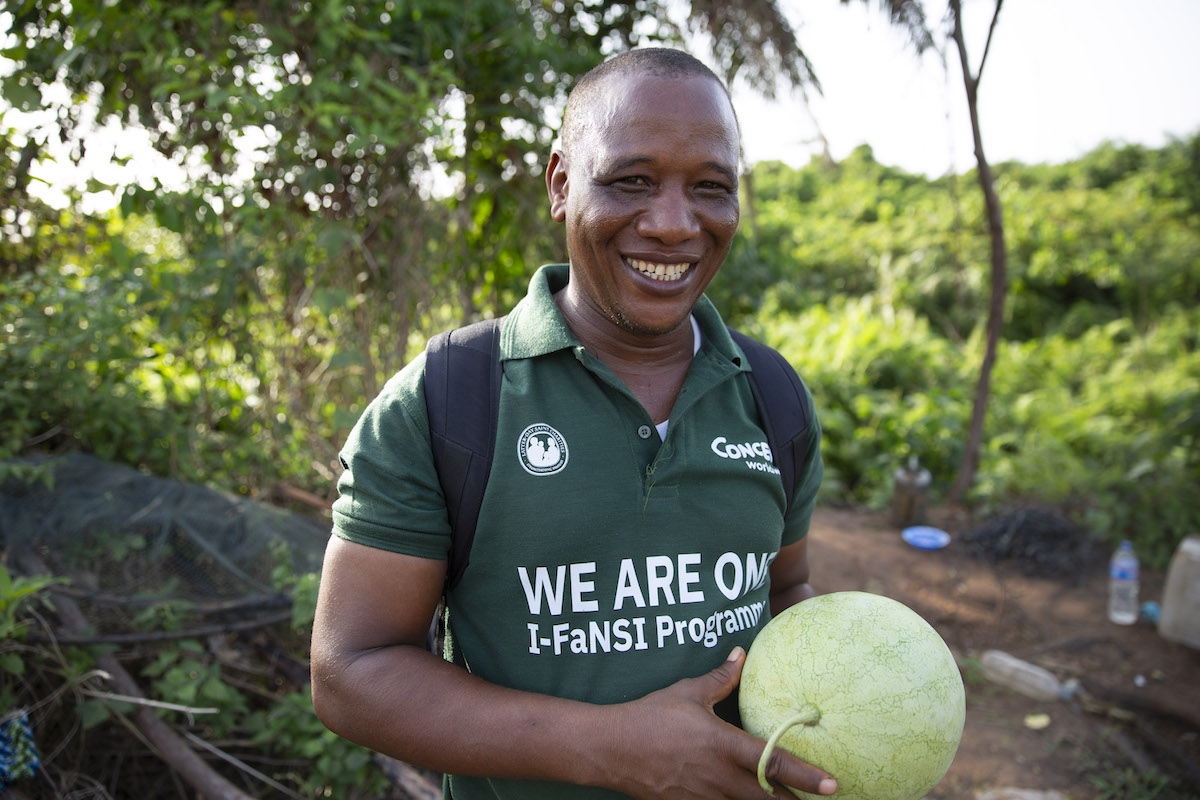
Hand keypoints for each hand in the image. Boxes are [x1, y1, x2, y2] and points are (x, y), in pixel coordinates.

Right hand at [601, 647, 836, 798]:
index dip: (807, 776)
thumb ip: (720, 678)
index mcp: (722, 745)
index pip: (773, 763)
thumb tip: (742, 655)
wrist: (611, 748)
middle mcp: (718, 777)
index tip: (833, 785)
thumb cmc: (651, 716)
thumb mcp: (688, 693)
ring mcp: (703, 797)